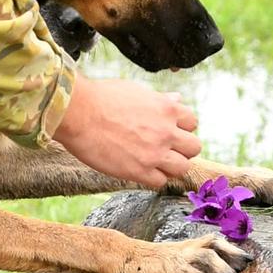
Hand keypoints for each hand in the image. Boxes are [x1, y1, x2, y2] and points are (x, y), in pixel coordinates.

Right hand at [54, 75, 200, 188]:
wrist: (79, 113)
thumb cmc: (102, 98)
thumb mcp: (136, 91)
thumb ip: (159, 99)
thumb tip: (177, 99)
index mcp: (167, 109)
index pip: (192, 122)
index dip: (181, 127)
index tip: (169, 130)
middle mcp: (166, 131)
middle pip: (194, 147)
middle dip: (182, 148)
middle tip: (165, 149)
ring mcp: (155, 153)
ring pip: (182, 168)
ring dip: (171, 166)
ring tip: (154, 162)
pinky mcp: (139, 171)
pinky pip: (160, 181)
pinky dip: (153, 178)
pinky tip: (140, 170)